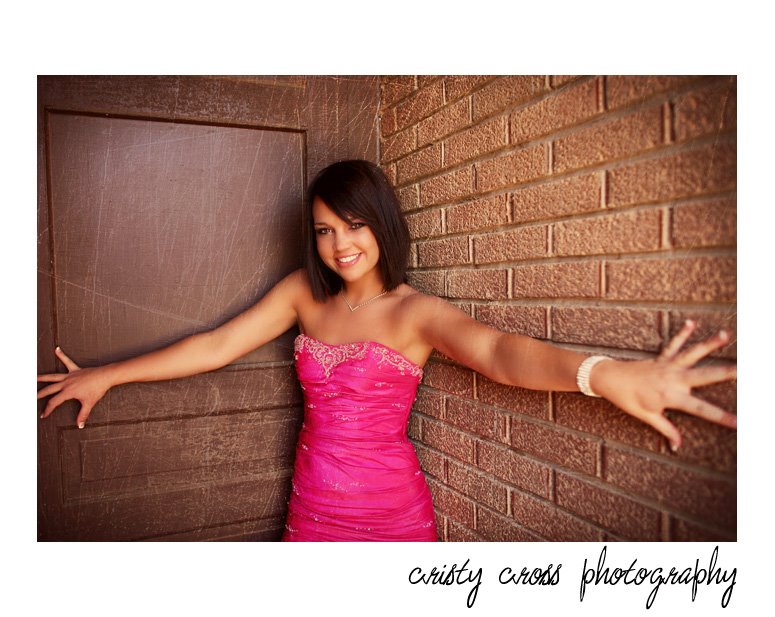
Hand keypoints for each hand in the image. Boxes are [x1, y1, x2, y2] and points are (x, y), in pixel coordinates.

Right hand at [37, 347, 111, 427]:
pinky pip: (67, 361)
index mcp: (68, 392)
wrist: (105, 376)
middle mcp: (66, 383)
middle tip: (32, 398)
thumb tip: (79, 425)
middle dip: (40, 394)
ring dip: (43, 377)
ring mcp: (70, 375)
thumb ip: (83, 415)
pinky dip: (62, 355)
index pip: (54, 402)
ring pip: (53, 376)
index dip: (48, 409)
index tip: (44, 415)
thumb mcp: (89, 403)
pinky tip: (57, 349)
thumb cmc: (97, 389)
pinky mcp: (76, 369)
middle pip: (49, 389)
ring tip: (34, 377)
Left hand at [590, 320, 736, 450]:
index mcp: (671, 397)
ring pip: (692, 354)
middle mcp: (673, 379)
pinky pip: (674, 344)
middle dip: (726, 373)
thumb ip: (665, 429)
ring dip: (709, 344)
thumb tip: (677, 446)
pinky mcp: (661, 358)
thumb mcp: (646, 416)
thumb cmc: (627, 399)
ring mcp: (668, 366)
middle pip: (704, 376)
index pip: (702, 409)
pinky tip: (691, 322)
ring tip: (725, 334)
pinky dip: (682, 333)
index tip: (739, 422)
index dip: (721, 417)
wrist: (608, 379)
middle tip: (743, 370)